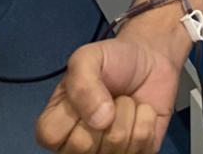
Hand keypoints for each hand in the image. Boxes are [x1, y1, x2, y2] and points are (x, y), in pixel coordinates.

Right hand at [35, 33, 182, 153]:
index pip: (51, 136)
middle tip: (111, 96)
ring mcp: (106, 153)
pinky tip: (142, 110)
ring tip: (126, 101)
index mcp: (56, 125)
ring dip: (129, 113)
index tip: (89, 92)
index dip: (75, 112)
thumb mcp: (88, 58)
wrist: (150, 59)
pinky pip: (142, 145)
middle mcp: (77, 147)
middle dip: (107, 111)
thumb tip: (100, 122)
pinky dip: (147, 120)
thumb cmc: (113, 60)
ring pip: (117, 144)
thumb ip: (82, 84)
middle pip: (85, 146)